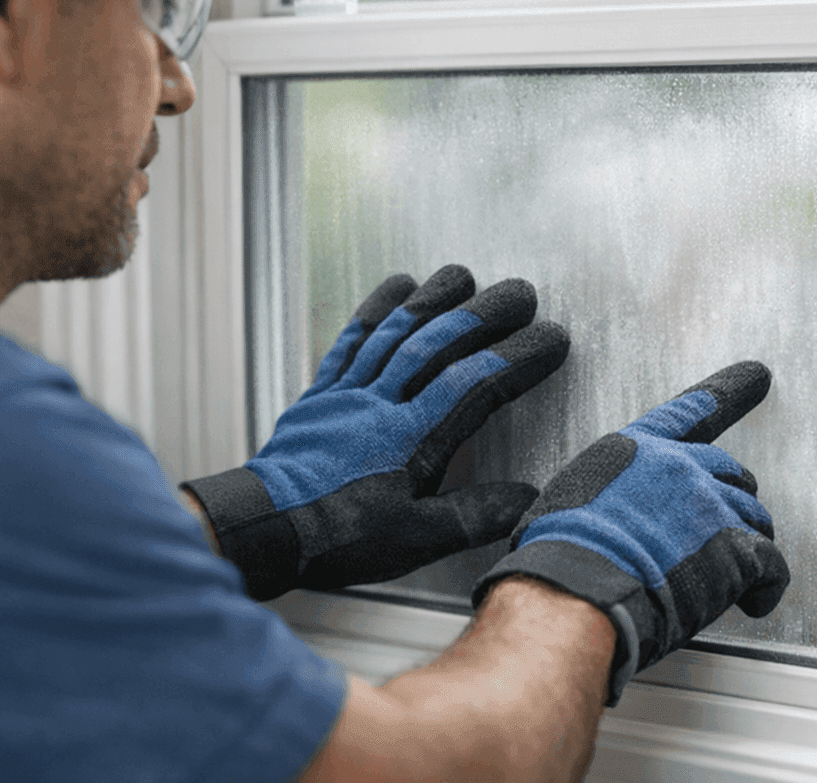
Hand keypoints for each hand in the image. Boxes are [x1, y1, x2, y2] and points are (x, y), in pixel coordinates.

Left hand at [184, 265, 569, 599]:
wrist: (264, 530)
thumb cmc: (339, 539)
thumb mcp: (414, 540)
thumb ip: (473, 514)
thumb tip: (529, 497)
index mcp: (412, 439)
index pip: (475, 384)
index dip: (517, 357)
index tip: (552, 338)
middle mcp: (382, 404)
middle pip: (439, 344)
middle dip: (485, 314)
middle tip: (521, 292)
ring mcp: (349, 393)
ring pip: (397, 332)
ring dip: (434, 299)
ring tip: (464, 275)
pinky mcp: (322, 393)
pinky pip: (351, 340)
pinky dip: (376, 309)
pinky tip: (396, 287)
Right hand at [471, 362, 789, 705]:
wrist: (579, 584)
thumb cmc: (560, 553)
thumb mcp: (566, 500)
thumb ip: (599, 495)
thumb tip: (582, 515)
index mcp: (636, 451)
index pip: (688, 413)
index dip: (726, 392)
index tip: (756, 375)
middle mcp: (679, 467)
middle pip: (729, 472)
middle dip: (733, 496)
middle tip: (729, 523)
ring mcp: (710, 505)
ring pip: (753, 517)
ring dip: (749, 542)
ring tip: (739, 571)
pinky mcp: (734, 550)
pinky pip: (770, 565)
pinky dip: (766, 586)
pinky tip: (755, 602)